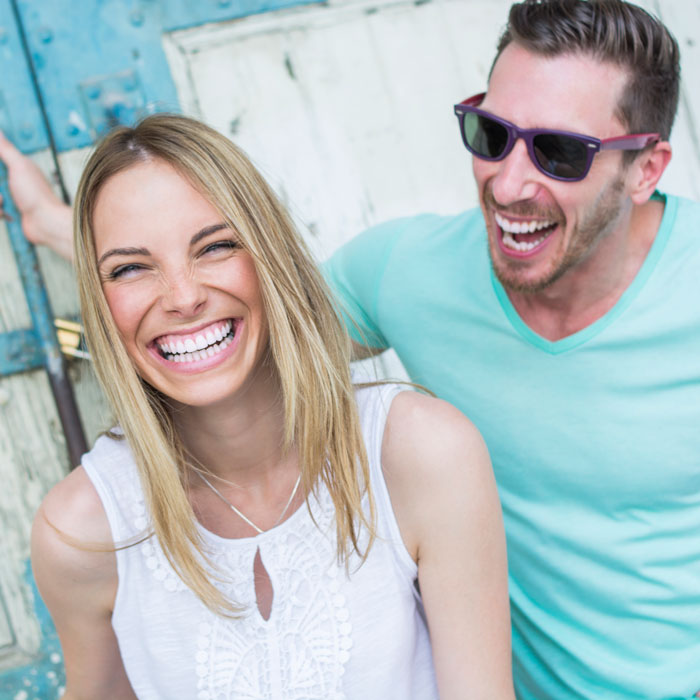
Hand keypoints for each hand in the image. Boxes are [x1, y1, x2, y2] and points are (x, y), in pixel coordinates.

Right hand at [0, 130, 73, 260]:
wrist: (46, 224)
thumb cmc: (37, 196)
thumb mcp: (19, 166)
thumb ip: (6, 148)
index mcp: (16, 165)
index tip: (3, 179)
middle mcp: (13, 179)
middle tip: (3, 195)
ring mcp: (11, 195)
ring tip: (5, 203)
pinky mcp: (10, 211)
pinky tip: (5, 213)